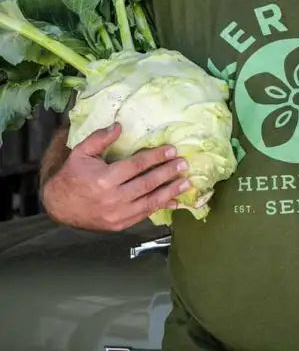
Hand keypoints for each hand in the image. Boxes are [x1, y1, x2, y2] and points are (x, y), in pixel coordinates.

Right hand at [42, 123, 189, 230]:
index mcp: (104, 179)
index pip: (136, 165)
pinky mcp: (119, 225)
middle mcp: (112, 198)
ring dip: (170, 191)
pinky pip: (144, 215)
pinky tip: (175, 201)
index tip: (172, 150)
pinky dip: (161, 207)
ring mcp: (117, 214)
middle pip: (147, 183)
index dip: (156, 157)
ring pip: (149, 201)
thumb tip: (119, 126)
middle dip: (167, 173)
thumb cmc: (72, 176)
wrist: (58, 206)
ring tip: (186, 182)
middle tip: (184, 164)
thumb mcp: (81, 152)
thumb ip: (100, 138)